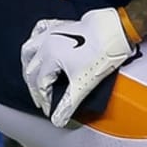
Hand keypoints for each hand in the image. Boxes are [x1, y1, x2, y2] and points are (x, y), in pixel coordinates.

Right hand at [21, 6, 140, 126]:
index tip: (48, 110)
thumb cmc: (103, 54)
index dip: (43, 100)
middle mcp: (46, 42)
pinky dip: (35, 41)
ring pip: (29, 49)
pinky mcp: (61, 25)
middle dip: (34, 87)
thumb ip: (68, 104)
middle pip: (31, 69)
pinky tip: (39, 47)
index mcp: (49, 56)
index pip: (39, 84)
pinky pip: (39, 30)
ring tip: (32, 76)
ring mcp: (52, 32)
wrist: (117, 32)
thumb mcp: (84, 84)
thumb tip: (58, 121)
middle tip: (40, 99)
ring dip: (28, 65)